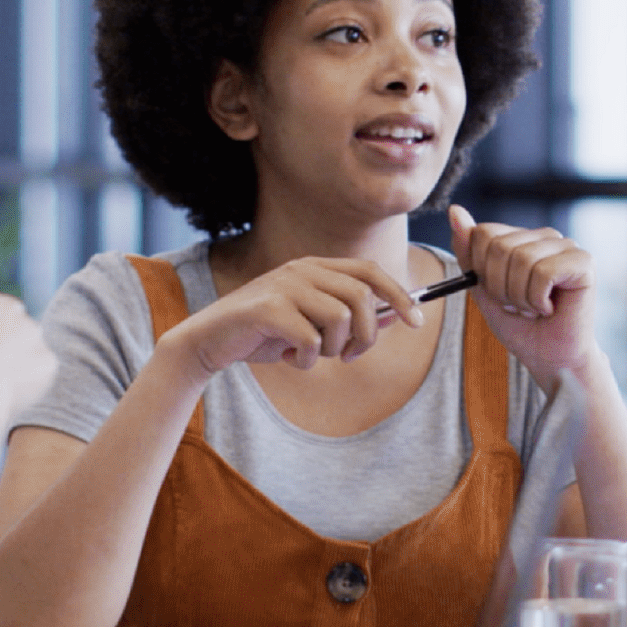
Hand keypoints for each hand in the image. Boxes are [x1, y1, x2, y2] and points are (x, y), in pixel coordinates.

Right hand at [170, 257, 421, 373]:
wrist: (209, 341)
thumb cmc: (264, 333)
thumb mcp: (311, 324)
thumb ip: (347, 318)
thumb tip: (392, 318)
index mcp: (315, 267)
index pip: (370, 271)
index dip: (399, 295)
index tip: (416, 322)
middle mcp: (302, 269)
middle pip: (362, 298)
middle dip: (364, 336)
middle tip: (347, 356)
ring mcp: (284, 285)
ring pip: (340, 319)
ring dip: (331, 350)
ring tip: (308, 354)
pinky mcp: (268, 308)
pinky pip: (310, 340)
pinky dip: (305, 360)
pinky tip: (287, 358)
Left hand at [449, 204, 596, 378]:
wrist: (551, 359)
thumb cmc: (521, 328)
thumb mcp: (483, 290)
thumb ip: (469, 252)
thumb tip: (455, 210)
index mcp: (522, 238)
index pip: (483, 233)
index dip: (482, 271)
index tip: (499, 294)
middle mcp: (545, 236)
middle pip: (499, 246)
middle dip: (501, 287)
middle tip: (519, 306)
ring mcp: (566, 246)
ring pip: (521, 259)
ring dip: (520, 297)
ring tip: (535, 309)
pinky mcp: (583, 261)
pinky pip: (542, 273)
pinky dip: (538, 299)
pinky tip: (550, 308)